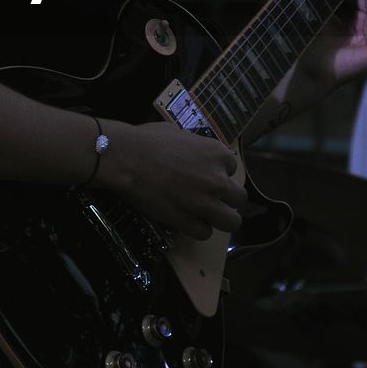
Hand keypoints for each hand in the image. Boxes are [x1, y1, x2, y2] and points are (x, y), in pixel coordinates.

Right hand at [111, 121, 247, 240]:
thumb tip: (192, 152)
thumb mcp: (179, 133)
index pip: (233, 169)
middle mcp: (217, 180)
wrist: (127, 158)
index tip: (207, 174)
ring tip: (207, 216)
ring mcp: (205, 204)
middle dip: (228, 199)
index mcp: (217, 154)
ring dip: (221, 219)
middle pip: (240, 198)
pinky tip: (187, 221)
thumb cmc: (148, 140)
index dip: (220, 173)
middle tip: (212, 198)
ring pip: (231, 222)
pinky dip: (197, 229)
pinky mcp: (188, 222)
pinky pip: (205, 233)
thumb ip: (195, 147)